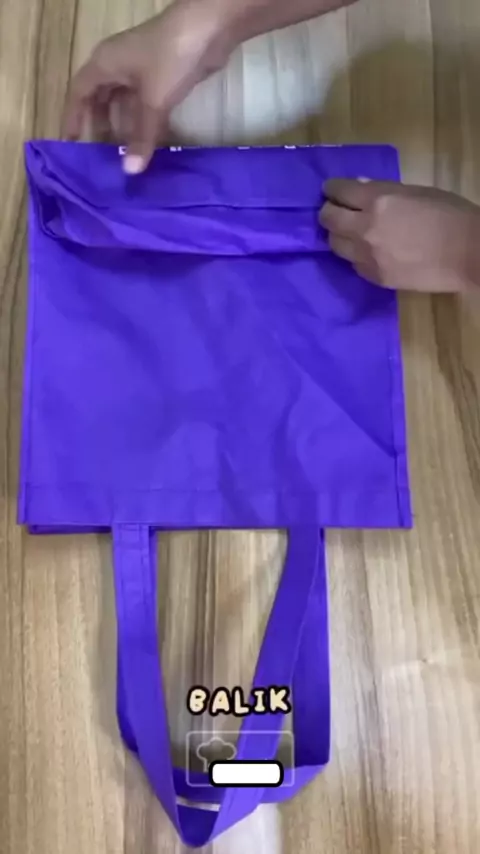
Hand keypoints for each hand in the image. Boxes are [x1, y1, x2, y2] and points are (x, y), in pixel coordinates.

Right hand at [62, 0, 237, 173]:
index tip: (70, 145)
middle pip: (101, 100)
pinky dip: (145, 122)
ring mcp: (141, 70)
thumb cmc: (170, 59)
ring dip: (125, 127)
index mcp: (104, 64)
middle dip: (100, 127)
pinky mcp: (162, 75)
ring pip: (125, 103)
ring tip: (124, 156)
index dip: (73, 119)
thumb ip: (141, 137)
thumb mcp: (153, 102)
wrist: (209, 27)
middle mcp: (117, 66)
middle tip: (101, 157)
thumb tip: (129, 172)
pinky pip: (145, 104)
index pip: (79, 94)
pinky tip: (150, 144)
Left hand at [319, 180, 479, 292]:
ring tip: (348, 232)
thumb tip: (360, 187)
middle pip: (328, 219)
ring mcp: (367, 256)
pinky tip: (366, 251)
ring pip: (335, 244)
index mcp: (378, 200)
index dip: (332, 189)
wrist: (469, 254)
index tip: (331, 189)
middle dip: (328, 211)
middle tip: (333, 210)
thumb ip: (383, 191)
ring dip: (338, 235)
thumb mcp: (417, 191)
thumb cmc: (450, 215)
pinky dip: (355, 255)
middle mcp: (365, 228)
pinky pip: (353, 264)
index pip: (339, 191)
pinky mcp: (375, 277)